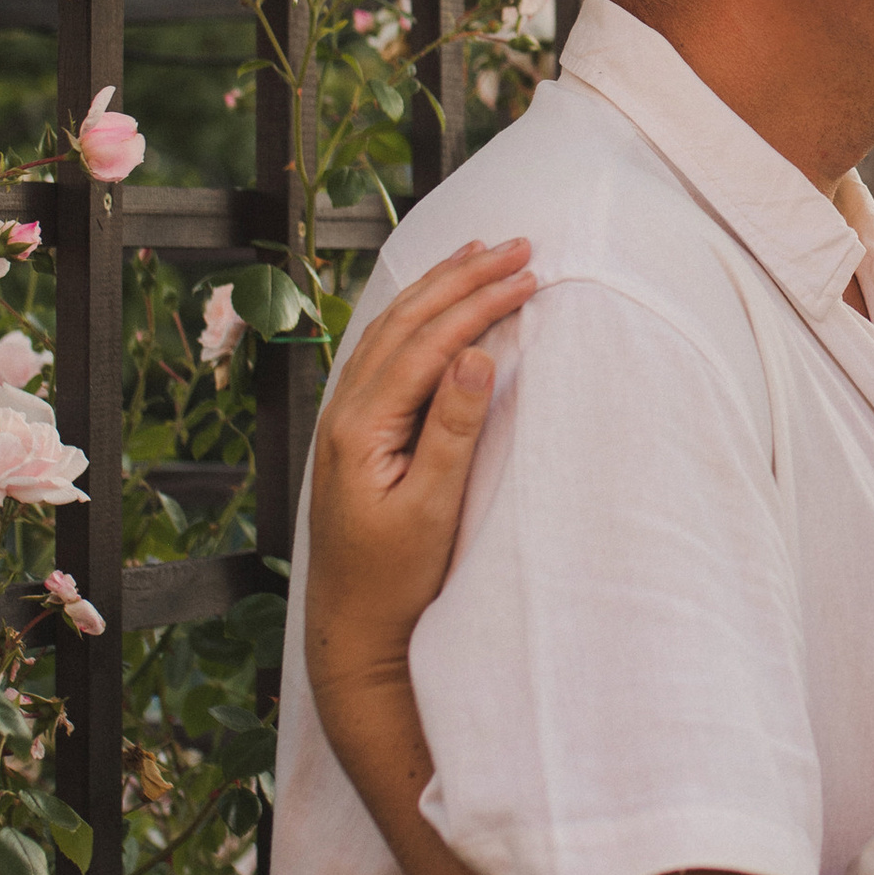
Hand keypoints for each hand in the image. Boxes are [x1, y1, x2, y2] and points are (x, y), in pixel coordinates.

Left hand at [304, 239, 535, 730]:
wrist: (352, 631)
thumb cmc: (396, 580)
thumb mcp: (432, 508)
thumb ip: (451, 429)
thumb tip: (475, 353)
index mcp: (360, 427)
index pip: (428, 343)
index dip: (480, 304)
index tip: (530, 275)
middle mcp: (344, 412)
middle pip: (405, 322)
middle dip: (462, 277)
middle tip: (518, 243)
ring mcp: (344, 420)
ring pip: (390, 330)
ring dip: (437, 288)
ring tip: (479, 253)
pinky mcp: (355, 432)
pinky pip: (383, 352)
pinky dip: (416, 316)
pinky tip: (433, 305)